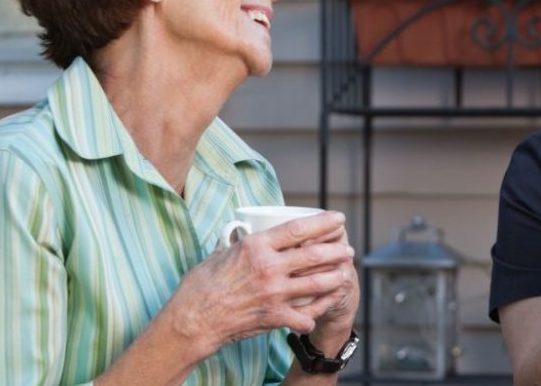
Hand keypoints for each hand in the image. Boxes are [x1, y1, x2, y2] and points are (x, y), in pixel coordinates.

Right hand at [158, 211, 354, 357]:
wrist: (193, 320)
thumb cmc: (200, 285)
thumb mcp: (219, 253)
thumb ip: (236, 241)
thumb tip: (239, 229)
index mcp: (256, 246)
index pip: (299, 229)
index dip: (323, 223)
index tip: (338, 220)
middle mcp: (269, 267)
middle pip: (315, 254)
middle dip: (337, 250)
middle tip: (347, 249)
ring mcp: (274, 293)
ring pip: (318, 283)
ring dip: (336, 278)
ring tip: (343, 274)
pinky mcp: (274, 316)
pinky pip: (306, 316)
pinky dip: (315, 315)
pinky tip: (320, 311)